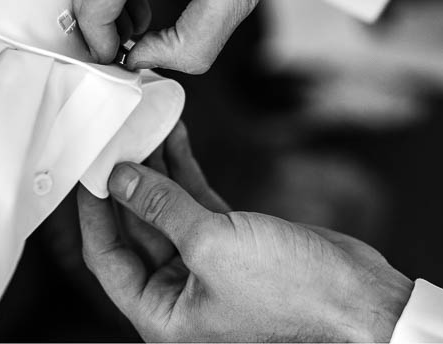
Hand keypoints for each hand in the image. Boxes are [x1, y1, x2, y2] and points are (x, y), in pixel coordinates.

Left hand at [78, 144, 412, 341]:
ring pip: (167, 213)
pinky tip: (176, 140)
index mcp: (162, 316)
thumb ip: (163, 208)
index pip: (108, 260)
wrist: (356, 296)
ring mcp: (208, 270)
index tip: (86, 170)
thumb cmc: (291, 292)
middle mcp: (179, 296)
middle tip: (114, 138)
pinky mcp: (236, 245)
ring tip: (144, 126)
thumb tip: (121, 179)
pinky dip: (186, 174)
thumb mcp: (213, 245)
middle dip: (126, 184)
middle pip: (135, 233)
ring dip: (156, 171)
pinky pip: (198, 206)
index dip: (94, 214)